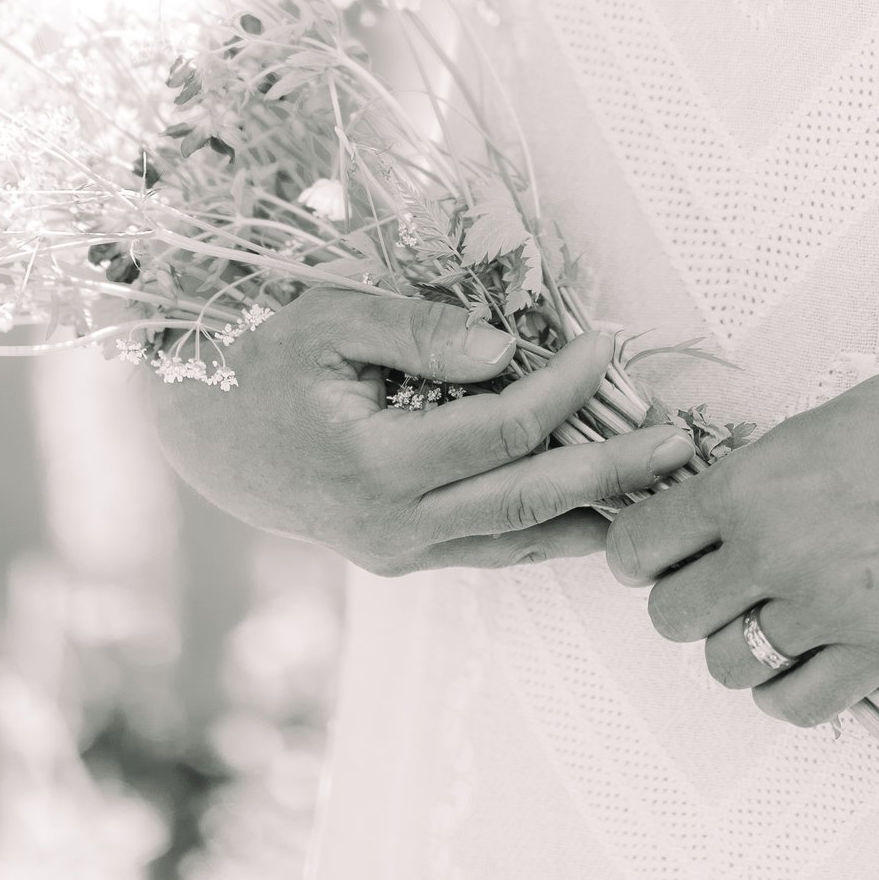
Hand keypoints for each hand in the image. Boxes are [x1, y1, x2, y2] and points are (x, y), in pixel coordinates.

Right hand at [149, 287, 695, 573]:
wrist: (202, 437)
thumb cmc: (262, 361)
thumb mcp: (328, 321)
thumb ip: (415, 330)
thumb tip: (502, 351)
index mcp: (376, 464)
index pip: (502, 427)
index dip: (564, 386)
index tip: (608, 343)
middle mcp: (394, 525)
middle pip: (528, 499)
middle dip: (610, 468)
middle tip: (676, 440)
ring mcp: (399, 552)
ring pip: (517, 540)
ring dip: (593, 512)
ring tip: (661, 485)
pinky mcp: (402, 558)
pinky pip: (490, 549)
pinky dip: (548, 530)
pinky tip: (597, 511)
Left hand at [602, 316, 878, 723]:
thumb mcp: (790, 435)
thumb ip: (732, 490)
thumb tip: (678, 534)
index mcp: (744, 486)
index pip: (636, 550)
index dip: (639, 555)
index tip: (657, 553)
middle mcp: (775, 550)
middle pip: (672, 619)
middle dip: (685, 601)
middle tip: (717, 581)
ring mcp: (828, 606)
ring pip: (726, 666)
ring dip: (734, 645)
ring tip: (764, 615)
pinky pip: (794, 705)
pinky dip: (782, 689)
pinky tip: (797, 655)